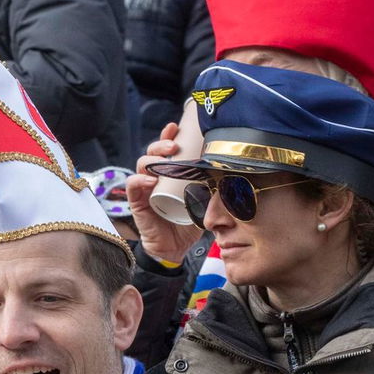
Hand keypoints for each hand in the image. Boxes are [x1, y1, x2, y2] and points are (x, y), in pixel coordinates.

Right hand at [126, 121, 206, 264]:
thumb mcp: (206, 196)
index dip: (169, 135)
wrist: (177, 246)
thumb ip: (217, 182)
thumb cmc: (191, 220)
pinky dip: (138, 180)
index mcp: (171, 172)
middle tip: (173, 146)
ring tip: (163, 160)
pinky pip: (132, 186)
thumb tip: (240, 167)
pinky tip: (149, 180)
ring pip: (141, 165)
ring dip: (150, 158)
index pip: (167, 148)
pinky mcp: (138, 202)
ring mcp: (145, 188)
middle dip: (161, 144)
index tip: (177, 127)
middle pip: (153, 152)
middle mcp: (156, 176)